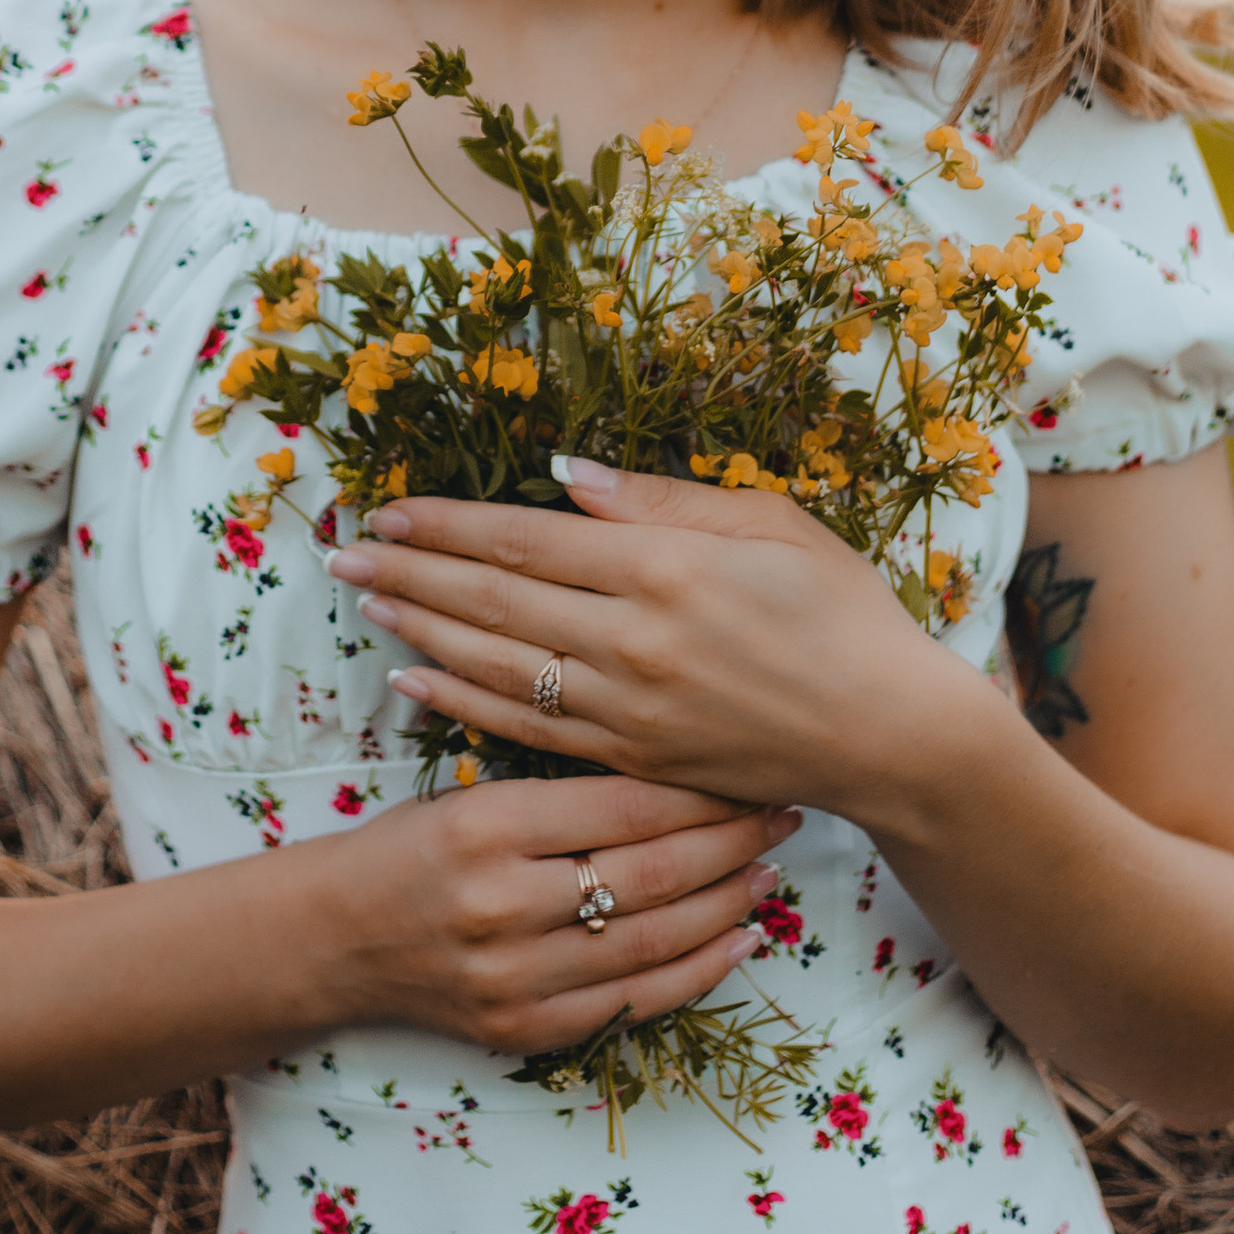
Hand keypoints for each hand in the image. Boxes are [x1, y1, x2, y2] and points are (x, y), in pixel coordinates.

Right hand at [316, 769, 799, 1056]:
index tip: (752, 770)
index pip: (626, 806)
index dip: (703, 791)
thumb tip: (683, 765)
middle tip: (781, 814)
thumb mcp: (475, 791)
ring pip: (653, 941)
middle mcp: (500, 904)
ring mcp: (512, 978)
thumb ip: (567, 786)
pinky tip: (738, 938)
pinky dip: (697, 971)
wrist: (334, 937)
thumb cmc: (413, 846)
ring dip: (727, 905)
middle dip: (732, 842)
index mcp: (487, 825)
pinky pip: (633, 1003)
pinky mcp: (521, 1031)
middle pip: (652, 873)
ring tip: (769, 872)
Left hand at [327, 461, 960, 821]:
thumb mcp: (768, 522)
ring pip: (497, 664)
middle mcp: (634, 640)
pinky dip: (462, 702)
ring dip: (420, 631)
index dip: (449, 524)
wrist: (889, 733)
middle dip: (410, 572)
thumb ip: (658, 500)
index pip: (526, 538)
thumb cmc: (842, 611)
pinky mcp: (632, 758)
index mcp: (665, 567)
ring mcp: (629, 708)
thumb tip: (562, 475)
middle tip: (344, 553)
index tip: (392, 509)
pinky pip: (526, 728)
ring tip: (366, 604)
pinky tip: (416, 681)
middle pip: (494, 599)